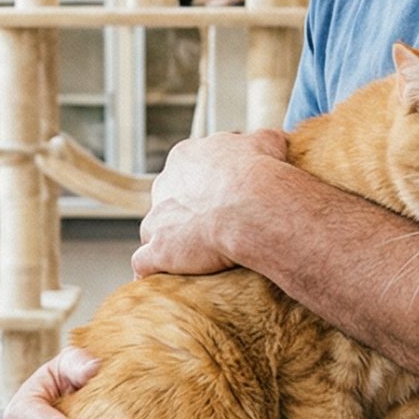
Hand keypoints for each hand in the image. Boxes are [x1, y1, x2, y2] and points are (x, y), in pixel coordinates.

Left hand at [133, 128, 290, 277]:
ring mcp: (157, 218)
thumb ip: (263, 140)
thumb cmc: (261, 174)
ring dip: (168, 241)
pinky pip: (144, 263)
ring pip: (154, 229)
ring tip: (190, 257)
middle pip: (168, 199)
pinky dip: (152, 271)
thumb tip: (274, 139)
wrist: (252, 207)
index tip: (221, 198)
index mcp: (185, 156)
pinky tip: (163, 279)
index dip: (204, 185)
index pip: (188, 170)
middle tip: (210, 227)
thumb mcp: (267, 143)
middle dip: (184, 211)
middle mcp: (164, 184)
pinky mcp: (157, 250)